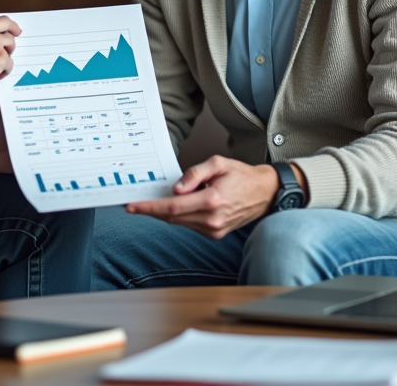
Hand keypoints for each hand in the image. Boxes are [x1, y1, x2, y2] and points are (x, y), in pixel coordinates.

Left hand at [125, 156, 279, 238]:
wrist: (264, 193)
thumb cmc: (242, 176)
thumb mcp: (218, 163)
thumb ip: (195, 173)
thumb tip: (176, 188)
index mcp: (212, 200)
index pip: (172, 207)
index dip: (149, 208)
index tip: (132, 206)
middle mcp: (212, 219)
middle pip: (171, 217)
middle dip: (151, 211)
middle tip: (135, 204)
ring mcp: (214, 229)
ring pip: (179, 222)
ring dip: (166, 212)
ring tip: (162, 199)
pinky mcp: (215, 234)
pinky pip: (189, 225)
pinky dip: (180, 216)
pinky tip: (182, 205)